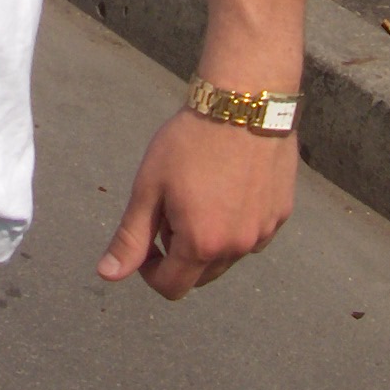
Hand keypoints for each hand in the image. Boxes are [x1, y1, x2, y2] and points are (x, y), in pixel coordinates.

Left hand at [97, 106, 296, 300]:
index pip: (172, 287)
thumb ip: (131, 236)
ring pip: (228, 256)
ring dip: (208, 240)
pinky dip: (235, 224)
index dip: (150, 271)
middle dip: (179, 254)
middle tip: (170, 210)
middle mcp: (237, 248)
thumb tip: (108, 275)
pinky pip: (252, 234)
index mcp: (201, 244)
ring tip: (198, 194)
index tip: (145, 241)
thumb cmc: (189, 142)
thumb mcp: (149, 187)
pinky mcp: (281, 214)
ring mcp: (264, 232)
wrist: (243, 103)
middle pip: (201, 275)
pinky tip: (227, 188)